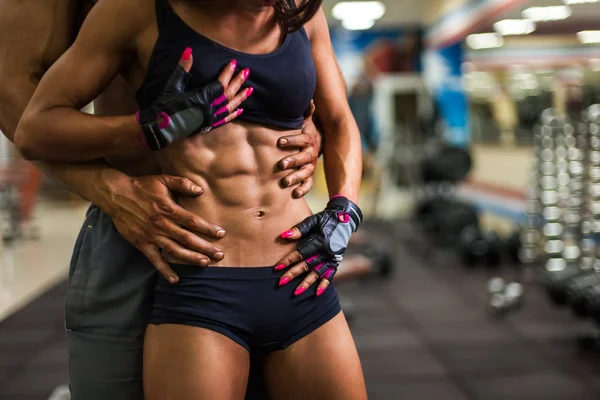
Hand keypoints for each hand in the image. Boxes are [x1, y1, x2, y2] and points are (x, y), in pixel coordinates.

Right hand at [109, 174, 225, 282]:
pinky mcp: (142, 244)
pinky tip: (175, 279)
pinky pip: (155, 260)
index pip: (193, 221)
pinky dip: (165, 270)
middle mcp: (162, 224)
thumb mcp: (163, 179)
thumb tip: (201, 190)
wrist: (116, 195)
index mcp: (169, 209)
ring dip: (190, 258)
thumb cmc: (142, 186)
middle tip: (220, 255)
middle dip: (205, 248)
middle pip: (187, 239)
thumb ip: (183, 183)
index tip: (221, 234)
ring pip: (174, 250)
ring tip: (205, 263)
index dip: (208, 228)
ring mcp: (151, 236)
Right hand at [138, 47, 251, 149]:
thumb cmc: (164, 106)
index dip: (227, 73)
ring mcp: (210, 119)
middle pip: (228, 95)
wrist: (160, 128)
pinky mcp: (208, 126)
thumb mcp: (172, 85)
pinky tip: (240, 110)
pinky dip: (233, 114)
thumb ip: (182, 69)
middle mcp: (210, 110)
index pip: (220, 84)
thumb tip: (188, 51)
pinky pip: (225, 120)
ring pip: (230, 107)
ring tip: (250, 90)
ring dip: (240, 98)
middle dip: (238, 82)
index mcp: (202, 99)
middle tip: (247, 72)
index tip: (234, 63)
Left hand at [274, 196, 362, 295]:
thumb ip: (299, 229)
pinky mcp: (336, 261)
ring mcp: (332, 258)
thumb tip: (283, 236)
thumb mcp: (313, 220)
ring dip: (307, 283)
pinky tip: (317, 293)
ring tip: (296, 293)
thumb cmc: (325, 219)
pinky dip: (324, 284)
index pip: (301, 253)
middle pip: (307, 265)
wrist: (344, 219)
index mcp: (320, 241)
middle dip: (293, 274)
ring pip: (317, 273)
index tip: (277, 267)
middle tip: (280, 282)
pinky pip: (330, 275)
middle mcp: (326, 252)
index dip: (288, 260)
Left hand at [277, 101, 321, 197]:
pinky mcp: (309, 175)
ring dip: (296, 177)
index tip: (279, 142)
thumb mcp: (306, 121)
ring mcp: (311, 166)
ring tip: (285, 182)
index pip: (302, 140)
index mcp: (309, 140)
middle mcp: (311, 154)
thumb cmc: (307, 132)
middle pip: (304, 158)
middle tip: (281, 165)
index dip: (292, 141)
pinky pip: (308, 183)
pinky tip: (295, 194)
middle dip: (292, 161)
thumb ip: (305, 112)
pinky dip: (303, 189)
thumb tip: (307, 97)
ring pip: (305, 172)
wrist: (321, 144)